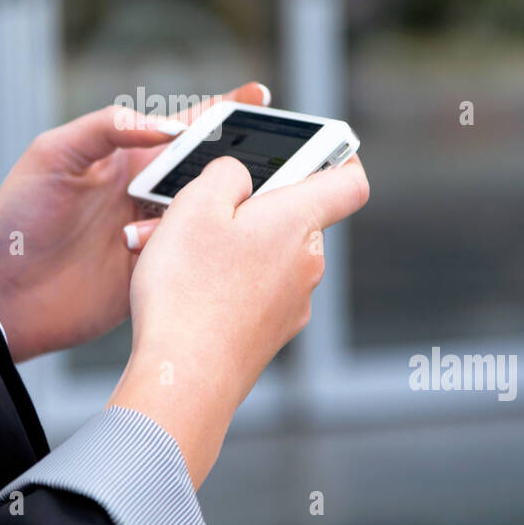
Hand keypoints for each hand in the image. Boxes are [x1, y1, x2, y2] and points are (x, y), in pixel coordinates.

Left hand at [0, 81, 270, 362]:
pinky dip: (211, 248)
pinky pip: (195, 255)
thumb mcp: (52, 155)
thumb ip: (107, 127)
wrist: (0, 297)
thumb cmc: (17, 219)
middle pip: (208, 168)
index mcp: (125, 157)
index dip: (222, 109)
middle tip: (282, 155)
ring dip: (226, 206)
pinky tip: (229, 245)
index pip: (182, 126)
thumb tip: (165, 126)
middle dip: (245, 159)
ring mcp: (154, 233)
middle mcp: (145, 192)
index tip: (259, 96)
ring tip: (246, 203)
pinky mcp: (156, 272)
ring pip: (209, 212)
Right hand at [108, 151, 369, 487]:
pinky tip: (184, 288)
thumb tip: (239, 175)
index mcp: (298, 221)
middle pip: (293, 216)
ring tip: (173, 249)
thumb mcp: (194, 205)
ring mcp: (292, 303)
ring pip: (265, 255)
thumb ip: (224, 174)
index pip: (350, 180)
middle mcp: (307, 262)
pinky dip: (224, 281)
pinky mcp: (269, 334)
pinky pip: (253, 291)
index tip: (313, 145)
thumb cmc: (189, 291)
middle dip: (249, 205)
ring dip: (228, 244)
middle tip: (200, 204)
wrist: (183, 379)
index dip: (337, 156)